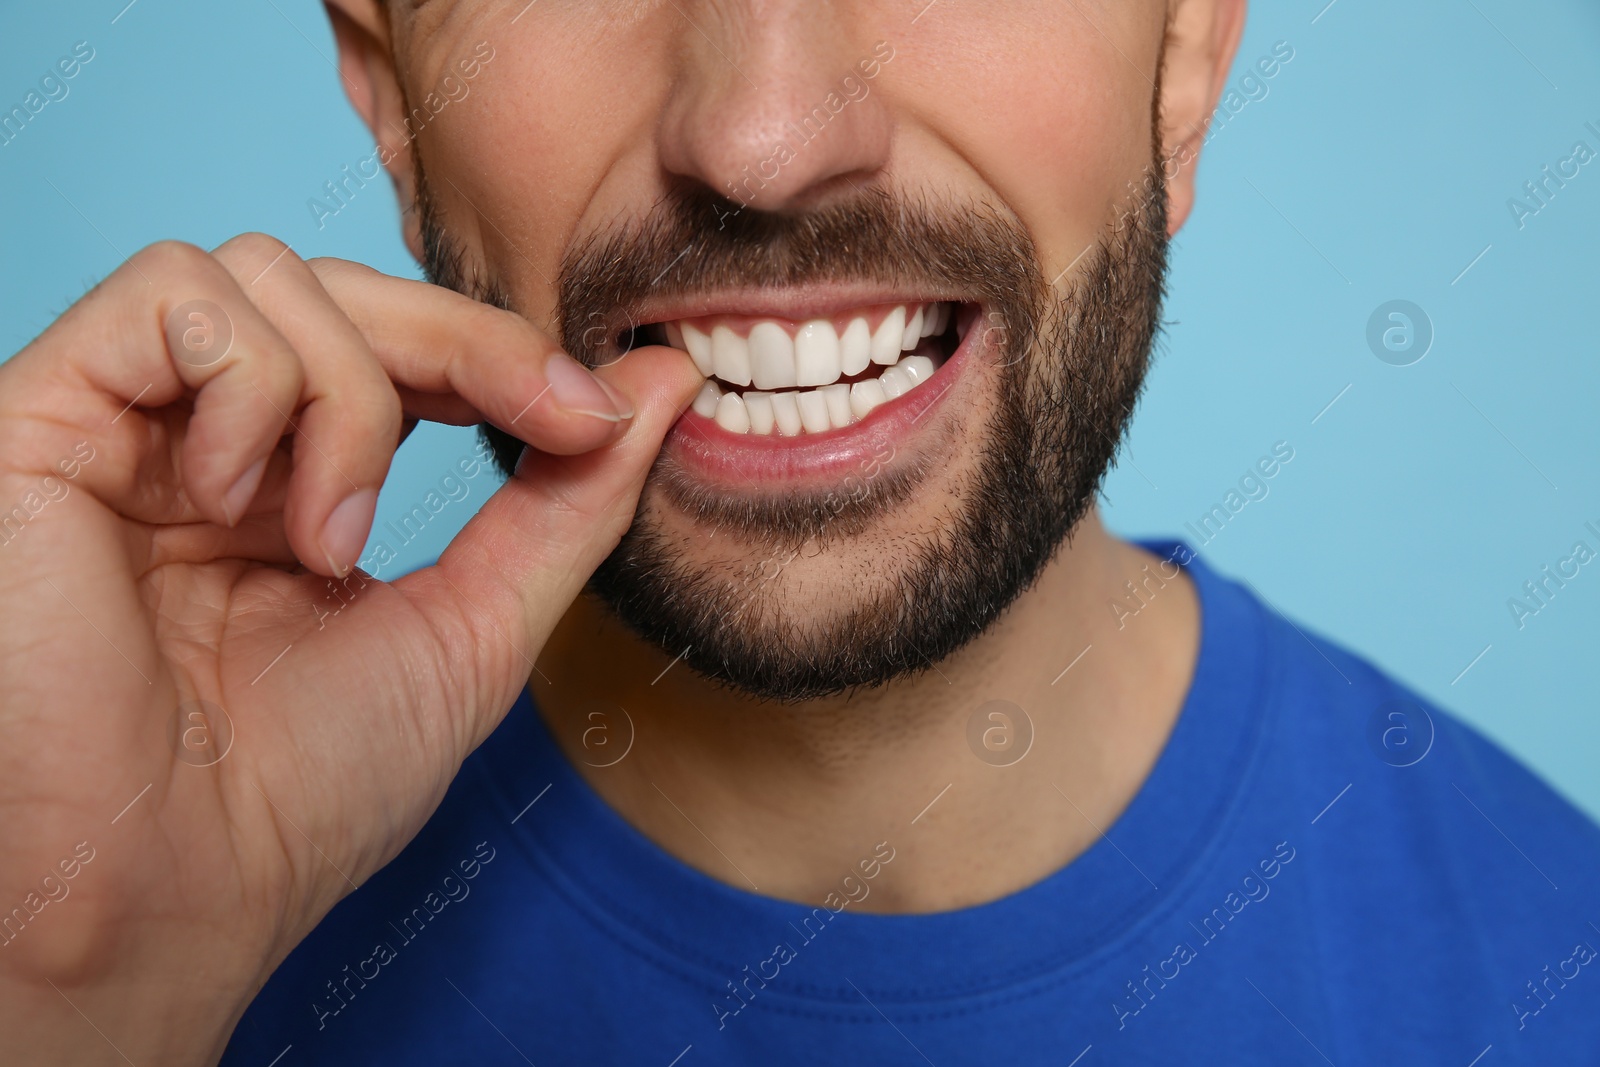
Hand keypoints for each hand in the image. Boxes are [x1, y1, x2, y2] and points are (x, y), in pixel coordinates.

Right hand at [0, 234, 699, 1064]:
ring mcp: (127, 426)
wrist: (170, 890)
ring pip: (271, 277)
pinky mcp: (45, 414)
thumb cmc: (303, 791)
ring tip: (328, 544)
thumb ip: (566, 505)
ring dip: (352, 399)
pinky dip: (249, 381)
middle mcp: (206, 443)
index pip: (403, 347)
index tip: (593, 412)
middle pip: (349, 289)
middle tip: (549, 421)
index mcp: (291, 485)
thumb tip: (662, 385)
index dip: (503, 351)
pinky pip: (171, 295)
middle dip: (471, 344)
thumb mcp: (478, 628)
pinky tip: (241, 502)